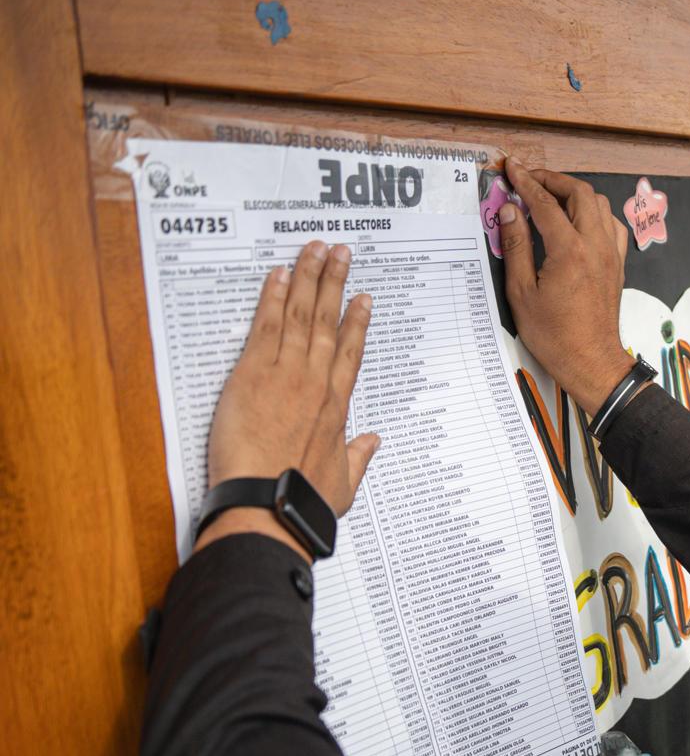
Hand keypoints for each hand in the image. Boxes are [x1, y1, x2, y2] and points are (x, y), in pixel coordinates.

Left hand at [199, 241, 377, 559]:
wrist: (268, 505)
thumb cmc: (304, 501)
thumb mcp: (343, 484)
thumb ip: (358, 457)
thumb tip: (372, 441)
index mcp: (336, 407)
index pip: (351, 352)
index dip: (358, 321)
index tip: (363, 297)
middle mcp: (315, 383)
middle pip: (328, 322)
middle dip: (334, 282)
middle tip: (340, 252)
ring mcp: (285, 375)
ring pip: (301, 315)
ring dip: (307, 278)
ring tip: (314, 250)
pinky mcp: (251, 375)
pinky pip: (265, 327)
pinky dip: (272, 298)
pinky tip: (278, 275)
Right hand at [497, 159, 632, 413]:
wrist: (591, 362)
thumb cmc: (554, 335)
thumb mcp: (521, 292)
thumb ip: (516, 246)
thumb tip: (511, 210)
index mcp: (569, 251)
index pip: (545, 203)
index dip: (525, 182)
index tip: (511, 168)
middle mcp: (596, 246)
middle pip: (580, 193)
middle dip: (553, 179)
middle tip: (529, 179)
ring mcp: (612, 254)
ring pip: (599, 205)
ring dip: (574, 193)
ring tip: (549, 196)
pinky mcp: (618, 265)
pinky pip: (611, 224)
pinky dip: (593, 212)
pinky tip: (576, 220)